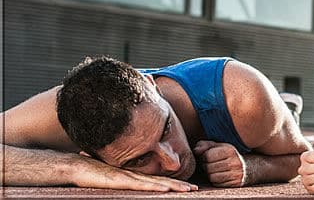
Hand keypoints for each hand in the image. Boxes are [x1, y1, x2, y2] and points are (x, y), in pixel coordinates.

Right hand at [72, 155, 196, 191]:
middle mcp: (134, 176)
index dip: (173, 184)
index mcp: (134, 176)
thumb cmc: (91, 172)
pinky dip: (153, 188)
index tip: (188, 187)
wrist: (75, 166)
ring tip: (187, 190)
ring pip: (154, 184)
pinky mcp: (119, 180)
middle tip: (196, 189)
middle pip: (161, 182)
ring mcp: (127, 177)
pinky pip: (139, 185)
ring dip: (172, 187)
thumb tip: (129, 184)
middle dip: (179, 185)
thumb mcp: (111, 178)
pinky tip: (165, 189)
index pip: (158, 181)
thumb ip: (123, 182)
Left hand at [193, 140, 246, 186]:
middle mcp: (235, 162)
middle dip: (206, 166)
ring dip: (210, 174)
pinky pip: (218, 184)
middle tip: (209, 164)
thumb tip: (196, 150)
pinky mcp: (236, 183)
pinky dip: (216, 181)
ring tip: (214, 170)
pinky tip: (219, 175)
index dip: (204, 157)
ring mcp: (236, 174)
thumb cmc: (228, 155)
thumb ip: (205, 146)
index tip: (207, 157)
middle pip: (209, 167)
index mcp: (230, 150)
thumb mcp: (219, 146)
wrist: (246, 167)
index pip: (208, 156)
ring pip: (212, 177)